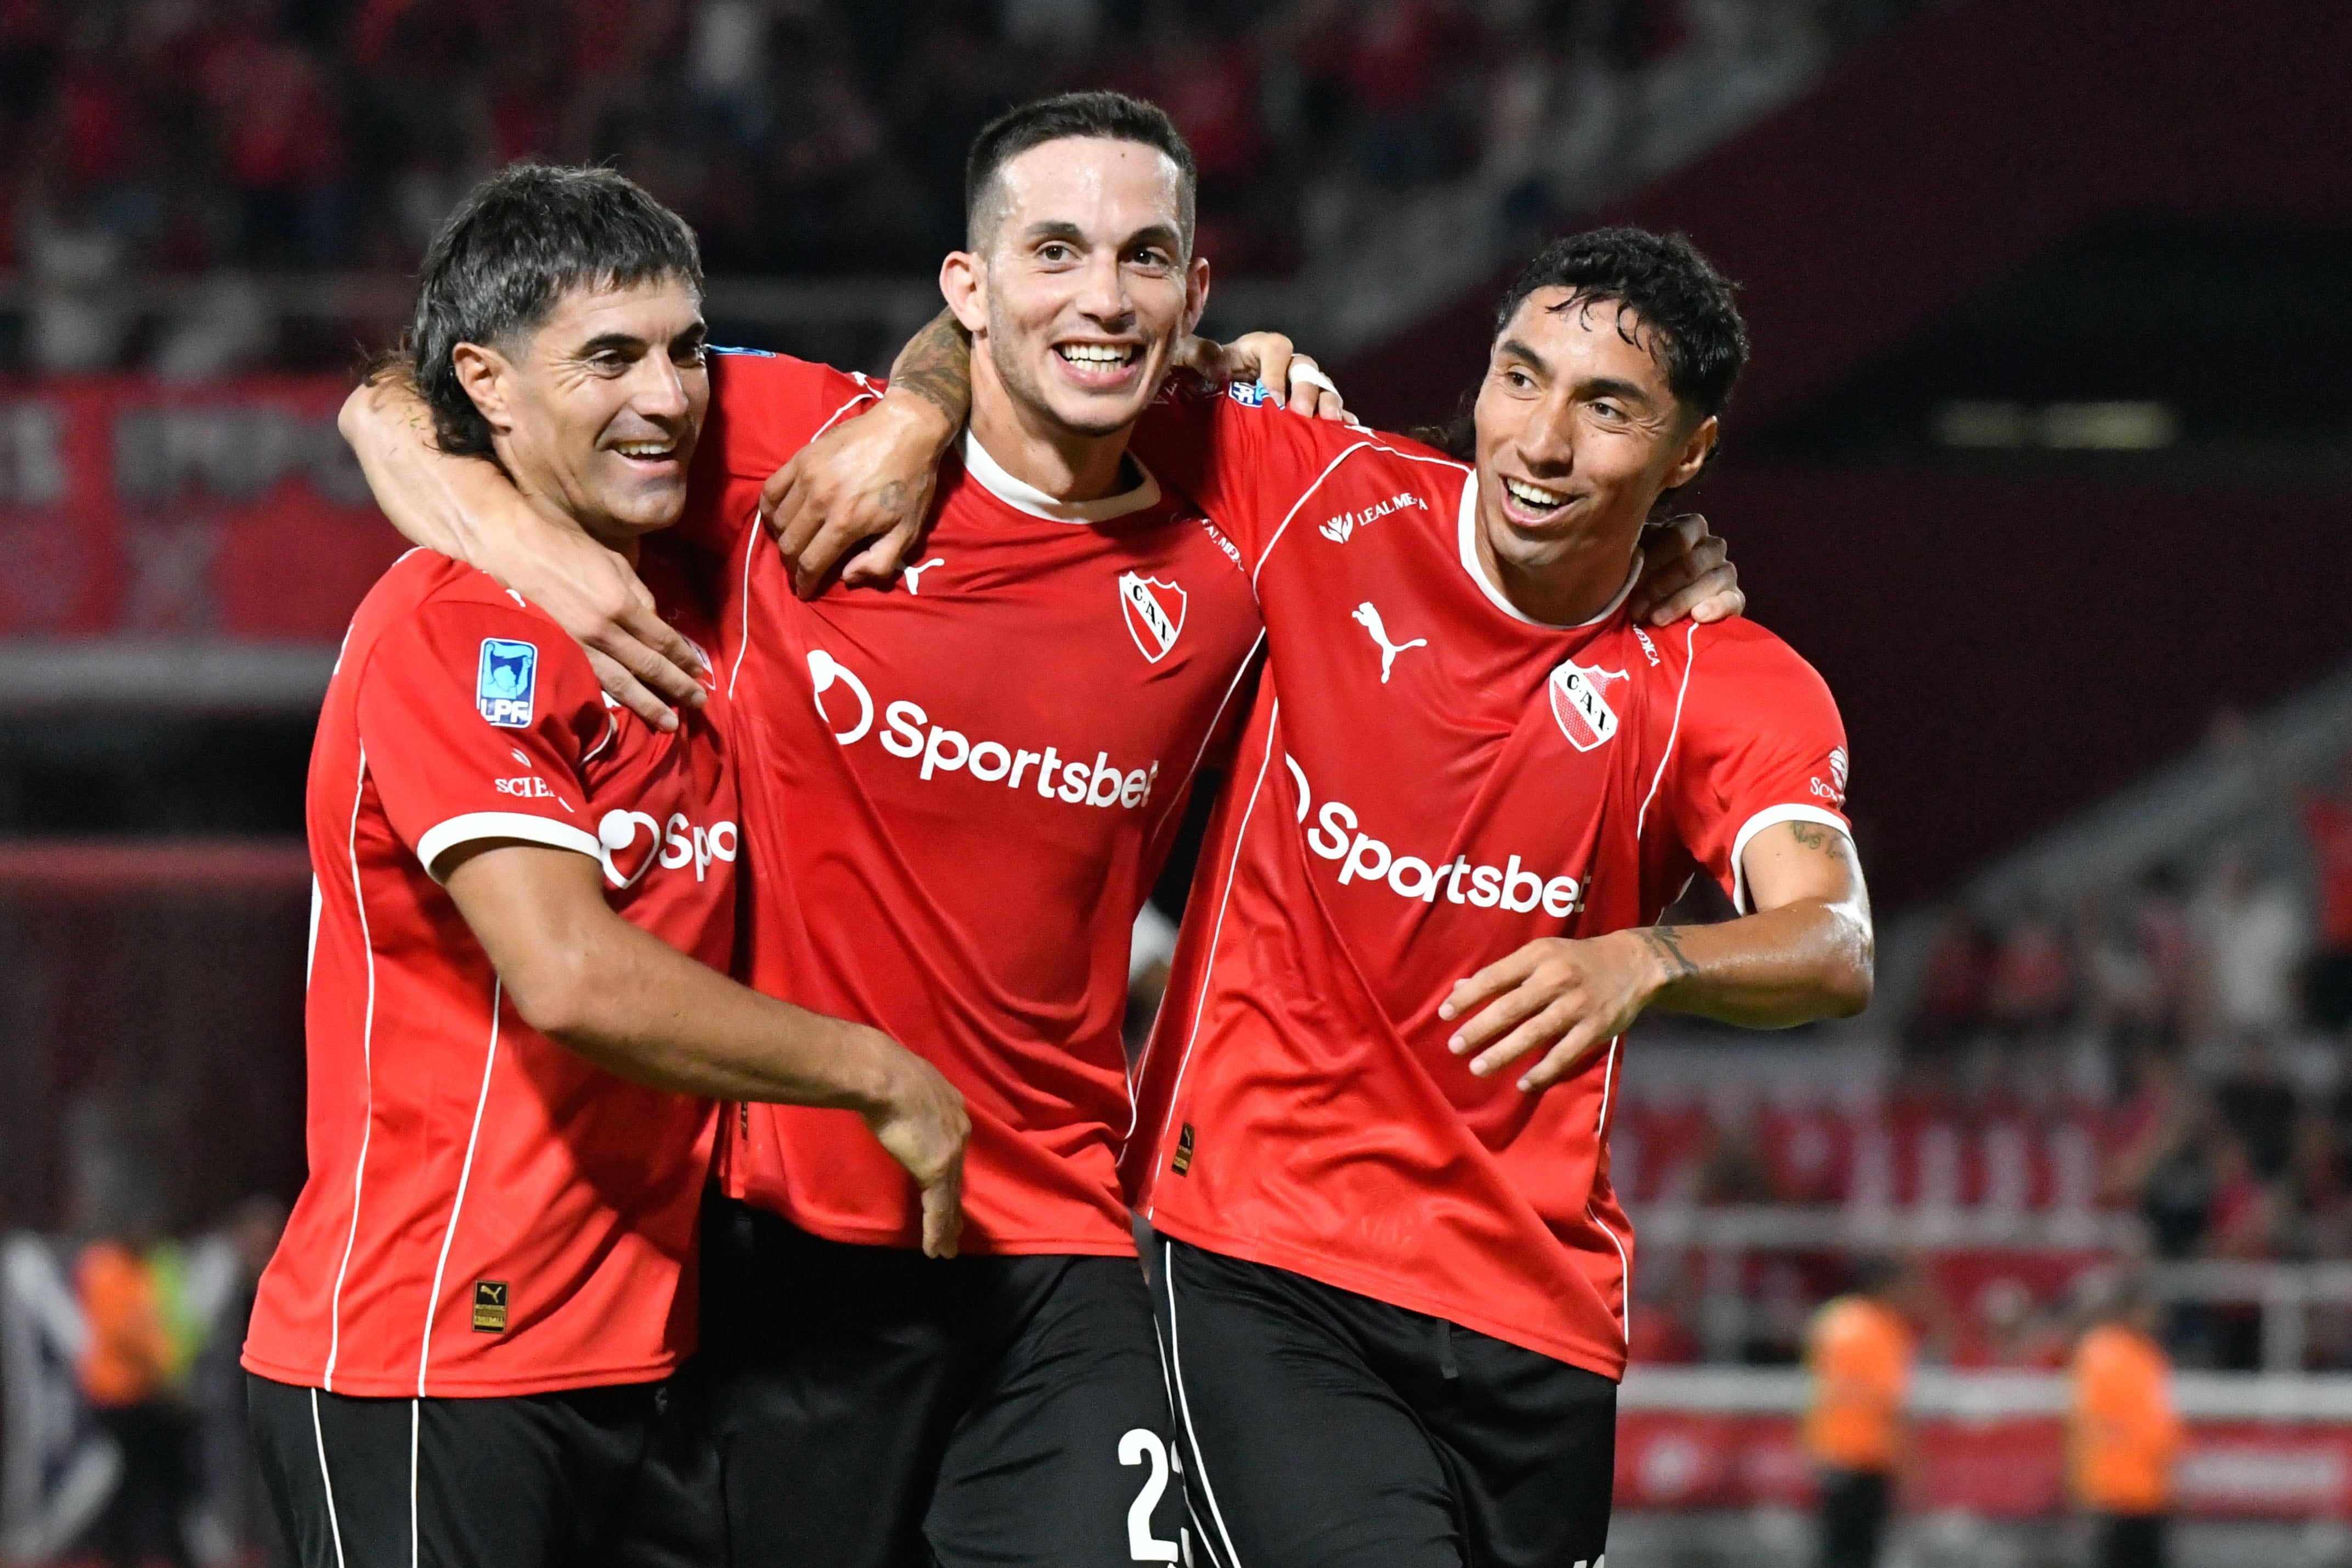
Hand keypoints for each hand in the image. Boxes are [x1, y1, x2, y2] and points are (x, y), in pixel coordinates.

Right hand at [482, 524, 707, 728]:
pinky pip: (590, 684)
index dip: (683, 658)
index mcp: (620, 604)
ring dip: (649, 705)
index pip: (662, 640)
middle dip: (676, 686)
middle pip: (648, 666)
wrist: (511, 551)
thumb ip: (639, 594)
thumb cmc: (564, 548)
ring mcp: (577, 647)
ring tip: (671, 723)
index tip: (699, 672)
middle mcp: (603, 631)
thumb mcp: (613, 562)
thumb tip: (655, 623)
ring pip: (621, 684)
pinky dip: (611, 703)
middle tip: (699, 703)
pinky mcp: (557, 656)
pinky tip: (624, 719)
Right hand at [763, 391, 957, 597]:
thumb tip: (847, 577)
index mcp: (846, 522)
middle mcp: (820, 501)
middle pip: (790, 545)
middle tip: (799, 571)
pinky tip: (778, 518)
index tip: (804, 592)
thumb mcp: (908, 530)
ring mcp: (807, 476)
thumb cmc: (910, 483)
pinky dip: (769, 509)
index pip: (811, 563)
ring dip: (781, 539)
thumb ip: (879, 562)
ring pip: (778, 520)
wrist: (906, 429)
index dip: (804, 583)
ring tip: (793, 546)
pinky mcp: (801, 457)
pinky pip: (771, 490)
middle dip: (791, 566)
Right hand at [857, 1037, 970, 1257]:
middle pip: (957, 1177)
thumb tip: (894, 1096)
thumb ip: (909, 1097)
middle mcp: (958, 1132)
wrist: (885, 1075)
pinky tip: (936, 1250)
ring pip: (950, 1199)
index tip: (948, 1187)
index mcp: (952, 1109)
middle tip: (956, 1228)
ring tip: (947, 1249)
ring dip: (948, 1227)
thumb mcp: (907, 1083)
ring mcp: (949, 1155)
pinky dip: (936, 1232)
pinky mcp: (936, 1172)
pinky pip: (938, 1210)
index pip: (952, 1149)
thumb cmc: (886, 1072)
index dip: (950, 1172)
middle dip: (955, 1204)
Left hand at [1171, 331, 1355, 422]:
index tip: (1272, 400)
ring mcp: (1299, 389)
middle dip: (1306, 391)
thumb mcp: (1191, 361)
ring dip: (1329, 405)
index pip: (1277, 348)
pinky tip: (1341, 437)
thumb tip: (1218, 364)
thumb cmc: (1199, 378)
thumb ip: (1199, 355)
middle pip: (1305, 369)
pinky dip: (1339, 423)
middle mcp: (1285, 366)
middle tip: (1300, 415)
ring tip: (1327, 425)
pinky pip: (1330, 413)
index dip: (1277, 371)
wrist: (1204, 402)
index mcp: (1259, 350)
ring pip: (1323, 389)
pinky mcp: (1307, 411)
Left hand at [1437, 931, 1668, 1091]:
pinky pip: (1565, 1054)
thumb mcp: (1540, 954)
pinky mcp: (1596, 1028)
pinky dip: (1544, 1071)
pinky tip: (1523, 1083)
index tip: (1444, 1014)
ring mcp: (1577, 1005)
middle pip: (1510, 1007)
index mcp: (1538, 957)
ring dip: (1503, 1053)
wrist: (1633, 964)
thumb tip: (1460, 987)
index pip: (1494, 977)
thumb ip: (1503, 972)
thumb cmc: (1575, 959)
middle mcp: (1556, 979)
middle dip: (1479, 1029)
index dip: (1468, 997)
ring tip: (1477, 1067)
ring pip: (1534, 1033)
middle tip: (1454, 1046)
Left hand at [1626, 513, 1742, 626]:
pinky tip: (1698, 616)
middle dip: (1660, 587)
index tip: (1631, 581)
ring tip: (1656, 619)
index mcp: (1690, 528)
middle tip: (1637, 609)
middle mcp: (1712, 546)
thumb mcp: (1636, 559)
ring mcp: (1726, 572)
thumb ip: (1635, 552)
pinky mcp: (1735, 598)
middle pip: (1691, 563)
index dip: (1655, 559)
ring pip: (1710, 581)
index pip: (1679, 535)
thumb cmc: (1643, 577)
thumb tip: (1629, 555)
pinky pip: (1733, 600)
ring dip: (1679, 602)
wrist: (1661, 605)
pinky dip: (1717, 607)